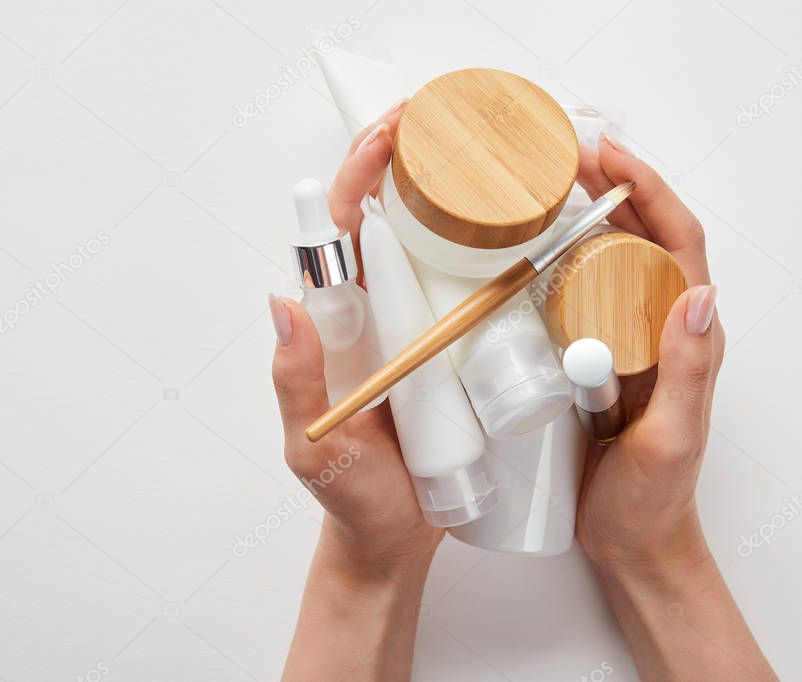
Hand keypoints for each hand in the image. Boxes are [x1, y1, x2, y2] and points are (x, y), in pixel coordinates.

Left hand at [272, 101, 439, 680]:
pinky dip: (491, 258)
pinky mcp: (456, 355)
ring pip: (434, 252)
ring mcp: (418, 333)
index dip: (360, 173)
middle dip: (416, 165)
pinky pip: (472, 296)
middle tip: (457, 125)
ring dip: (457, 202)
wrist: (398, 539)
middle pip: (389, 222)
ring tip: (496, 163)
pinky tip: (521, 236)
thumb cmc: (352, 498)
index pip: (339, 231)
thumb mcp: (313, 447)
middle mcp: (377, 317)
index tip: (396, 131)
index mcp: (338, 326)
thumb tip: (280, 303)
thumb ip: (295, 382)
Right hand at [574, 133, 722, 576]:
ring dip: (584, 214)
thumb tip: (702, 292)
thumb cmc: (654, 498)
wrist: (630, 541)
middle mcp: (661, 327)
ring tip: (544, 183)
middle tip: (564, 153)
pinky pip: (579, 295)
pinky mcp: (594, 358)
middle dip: (611, 185)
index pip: (679, 241)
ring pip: (611, 259)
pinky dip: (557, 260)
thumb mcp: (672, 438)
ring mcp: (626, 341)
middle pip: (643, 236)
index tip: (608, 156)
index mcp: (689, 336)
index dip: (649, 189)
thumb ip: (689, 372)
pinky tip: (526, 250)